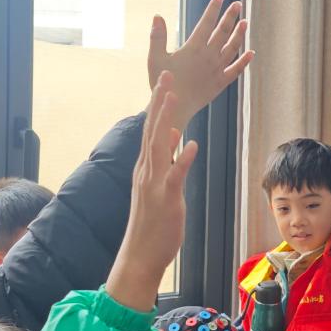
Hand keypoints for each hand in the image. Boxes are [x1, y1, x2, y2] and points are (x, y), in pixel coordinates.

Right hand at [107, 72, 198, 310]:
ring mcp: (154, 184)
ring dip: (166, 119)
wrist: (140, 255)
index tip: (164, 83)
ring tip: (173, 96)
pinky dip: (182, 158)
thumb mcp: (158, 185)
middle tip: (166, 75)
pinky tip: (190, 143)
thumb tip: (174, 134)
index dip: (157, 105)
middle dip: (160, 102)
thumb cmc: (152, 223)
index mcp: (145, 168)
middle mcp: (146, 171)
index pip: (150, 130)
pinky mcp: (166, 199)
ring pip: (159, 146)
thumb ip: (165, 160)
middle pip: (152, 130)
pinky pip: (174, 175)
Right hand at [147, 0, 254, 126]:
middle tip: (238, 4)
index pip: (206, 23)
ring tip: (245, 23)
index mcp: (193, 48)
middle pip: (223, 32)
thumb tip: (157, 15)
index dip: (213, 8)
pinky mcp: (221, 83)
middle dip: (230, 16)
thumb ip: (157, 37)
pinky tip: (251, 53)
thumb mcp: (155, 58)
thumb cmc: (163, 83)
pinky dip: (244, 61)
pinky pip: (236, 70)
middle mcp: (208, 56)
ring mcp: (217, 69)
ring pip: (232, 48)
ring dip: (239, 35)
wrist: (175, 108)